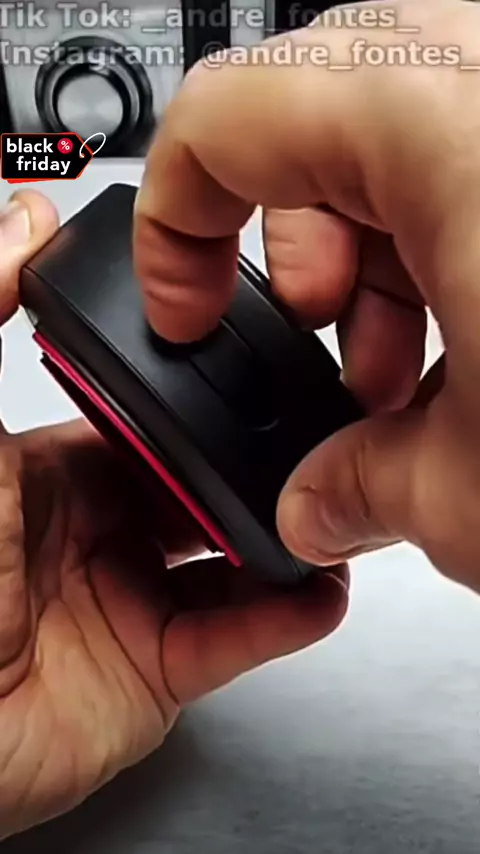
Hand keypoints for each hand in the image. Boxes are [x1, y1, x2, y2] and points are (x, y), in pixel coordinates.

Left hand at [0, 192, 347, 839]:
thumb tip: (23, 222)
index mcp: (58, 473)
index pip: (151, 429)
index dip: (200, 407)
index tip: (245, 380)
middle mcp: (99, 536)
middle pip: (202, 492)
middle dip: (255, 472)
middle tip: (305, 450)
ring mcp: (130, 602)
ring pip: (230, 564)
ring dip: (283, 540)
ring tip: (329, 517)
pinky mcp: (151, 670)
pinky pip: (231, 638)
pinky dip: (279, 617)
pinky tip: (313, 589)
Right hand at [133, 0, 479, 594]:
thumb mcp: (473, 496)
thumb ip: (364, 491)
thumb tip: (321, 504)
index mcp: (445, 126)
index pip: (224, 116)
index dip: (171, 225)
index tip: (187, 308)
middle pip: (322, 112)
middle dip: (298, 245)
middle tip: (317, 346)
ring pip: (411, 125)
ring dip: (383, 251)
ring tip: (399, 376)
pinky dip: (455, 238)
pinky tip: (470, 347)